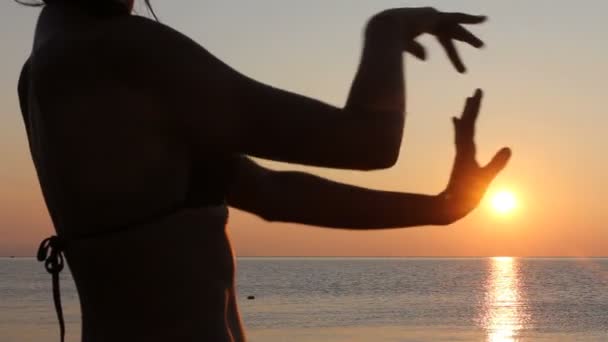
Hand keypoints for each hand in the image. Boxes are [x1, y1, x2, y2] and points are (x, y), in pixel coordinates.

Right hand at [367, 7, 486, 72]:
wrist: (384, 30)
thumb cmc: (388, 41)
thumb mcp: (404, 48)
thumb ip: (415, 50)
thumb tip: (426, 57)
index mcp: (422, 26)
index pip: (442, 40)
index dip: (453, 55)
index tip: (461, 68)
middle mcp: (429, 19)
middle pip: (452, 32)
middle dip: (465, 40)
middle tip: (480, 47)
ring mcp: (432, 15)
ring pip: (456, 26)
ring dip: (469, 36)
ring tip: (482, 44)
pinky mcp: (435, 15)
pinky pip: (456, 17)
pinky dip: (470, 18)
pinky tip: (483, 20)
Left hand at [439, 89, 510, 223]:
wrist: (450, 206)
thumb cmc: (466, 194)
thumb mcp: (484, 178)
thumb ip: (496, 164)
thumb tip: (509, 147)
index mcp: (466, 150)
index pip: (470, 123)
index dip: (474, 107)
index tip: (476, 92)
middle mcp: (462, 148)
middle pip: (466, 122)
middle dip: (472, 106)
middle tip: (475, 90)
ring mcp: (461, 153)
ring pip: (463, 128)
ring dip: (467, 114)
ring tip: (468, 101)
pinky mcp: (462, 159)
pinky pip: (461, 137)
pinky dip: (461, 126)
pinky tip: (458, 122)